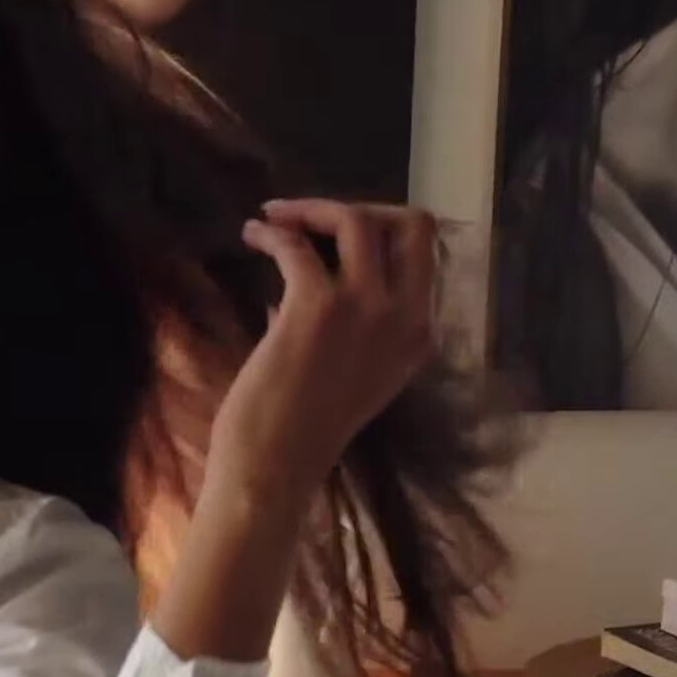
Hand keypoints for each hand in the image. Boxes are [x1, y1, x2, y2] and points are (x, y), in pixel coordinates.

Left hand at [207, 198, 438, 498]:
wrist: (274, 469)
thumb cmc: (303, 429)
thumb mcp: (357, 370)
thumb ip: (358, 322)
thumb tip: (320, 267)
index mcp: (419, 335)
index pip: (422, 255)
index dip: (380, 231)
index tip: (335, 235)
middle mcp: (405, 317)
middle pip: (411, 224)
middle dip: (359, 207)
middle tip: (311, 218)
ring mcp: (366, 310)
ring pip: (357, 220)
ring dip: (311, 209)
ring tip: (274, 218)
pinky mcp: (316, 308)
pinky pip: (296, 244)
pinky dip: (272, 232)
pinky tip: (253, 236)